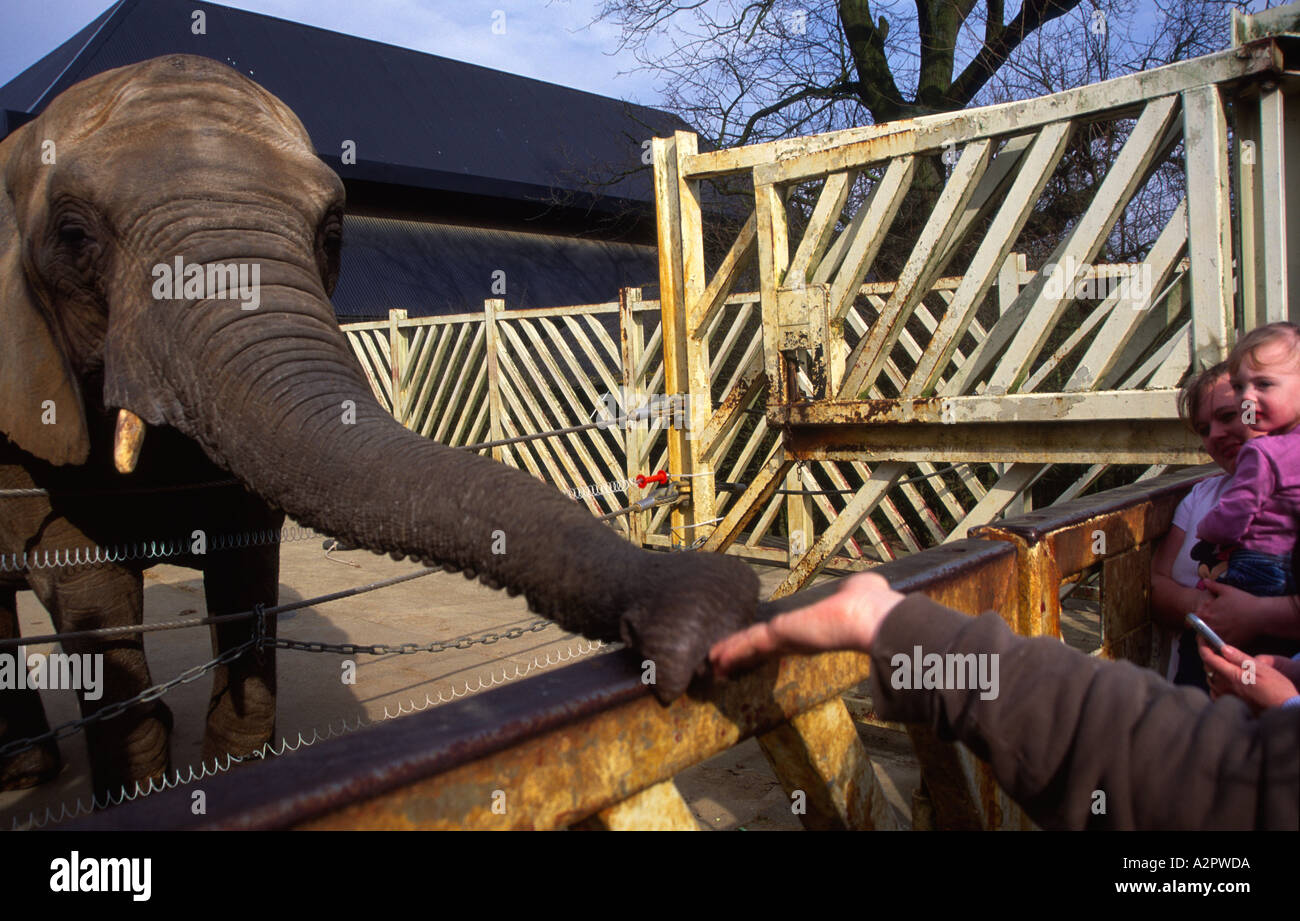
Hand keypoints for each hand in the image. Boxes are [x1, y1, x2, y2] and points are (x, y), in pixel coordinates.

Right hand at [709, 572, 904, 677]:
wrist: (871, 618)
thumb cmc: (870, 605)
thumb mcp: (858, 590)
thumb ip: (851, 590)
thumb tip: (856, 586)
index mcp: (814, 628)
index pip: (785, 638)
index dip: (767, 643)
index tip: (753, 646)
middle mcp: (799, 638)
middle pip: (764, 647)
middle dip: (744, 652)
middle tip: (724, 661)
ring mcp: (789, 639)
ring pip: (753, 646)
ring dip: (733, 653)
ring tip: (713, 662)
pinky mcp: (780, 635)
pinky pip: (750, 642)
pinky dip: (733, 649)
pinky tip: (717, 657)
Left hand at [1196, 581, 1262, 647]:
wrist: (1262, 615)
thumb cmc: (1244, 601)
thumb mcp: (1227, 590)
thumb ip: (1213, 586)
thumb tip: (1204, 581)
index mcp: (1206, 613)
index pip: (1191, 621)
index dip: (1193, 622)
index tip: (1198, 623)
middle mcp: (1209, 626)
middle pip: (1199, 632)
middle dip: (1202, 632)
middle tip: (1207, 632)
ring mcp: (1219, 636)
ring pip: (1208, 642)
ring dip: (1210, 640)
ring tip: (1216, 638)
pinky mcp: (1229, 643)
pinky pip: (1220, 648)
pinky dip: (1221, 647)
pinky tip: (1225, 644)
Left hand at [1199, 639, 1298, 712]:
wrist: (1284, 710)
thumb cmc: (1277, 689)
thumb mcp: (1262, 669)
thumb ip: (1241, 659)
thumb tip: (1224, 649)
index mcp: (1233, 676)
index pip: (1209, 658)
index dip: (1202, 645)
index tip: (1201, 636)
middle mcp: (1225, 687)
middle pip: (1207, 667)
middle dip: (1208, 655)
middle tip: (1213, 647)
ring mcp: (1225, 697)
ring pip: (1210, 678)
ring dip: (1212, 668)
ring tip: (1222, 661)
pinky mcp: (1229, 704)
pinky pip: (1214, 690)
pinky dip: (1216, 681)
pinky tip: (1225, 678)